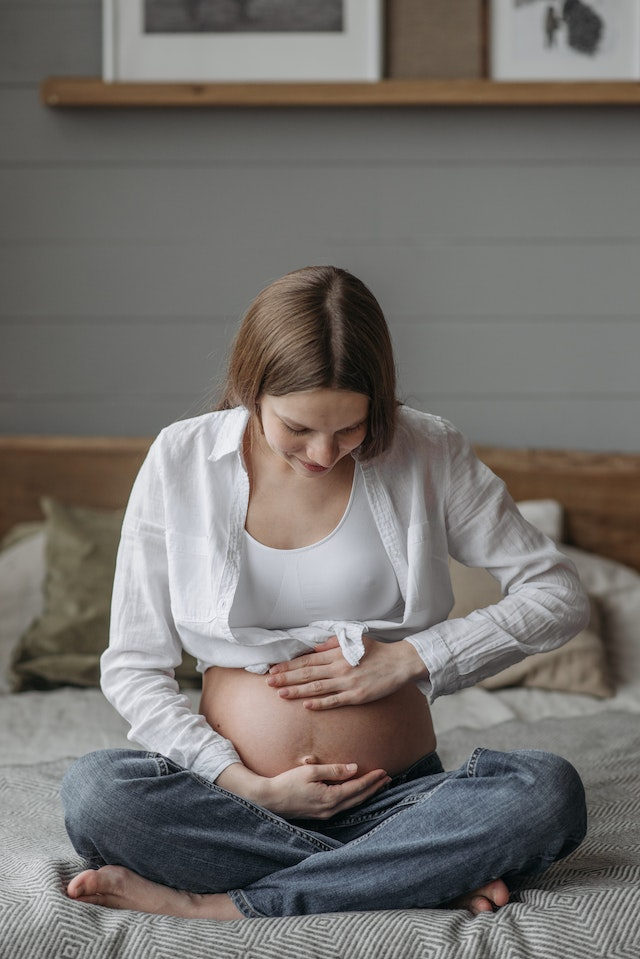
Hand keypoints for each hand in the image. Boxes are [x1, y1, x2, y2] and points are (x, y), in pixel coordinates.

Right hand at [262, 759, 391, 818]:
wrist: (269, 800)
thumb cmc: (287, 783)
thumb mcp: (310, 772)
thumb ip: (333, 770)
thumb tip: (354, 768)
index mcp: (330, 798)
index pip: (357, 788)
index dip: (371, 779)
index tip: (383, 771)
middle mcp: (330, 810)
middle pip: (358, 798)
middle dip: (374, 788)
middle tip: (388, 779)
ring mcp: (325, 814)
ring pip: (352, 804)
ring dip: (366, 794)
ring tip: (378, 785)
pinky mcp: (320, 814)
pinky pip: (343, 806)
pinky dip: (354, 798)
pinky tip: (357, 793)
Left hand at [265, 635, 422, 709]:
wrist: (400, 662)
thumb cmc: (376, 651)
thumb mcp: (353, 641)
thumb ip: (332, 644)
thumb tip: (313, 648)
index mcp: (337, 653)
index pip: (307, 660)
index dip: (288, 665)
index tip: (273, 668)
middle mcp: (339, 668)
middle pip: (307, 673)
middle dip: (286, 678)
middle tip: (268, 682)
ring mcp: (348, 683)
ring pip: (317, 688)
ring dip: (297, 691)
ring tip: (280, 693)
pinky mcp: (357, 696)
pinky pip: (335, 701)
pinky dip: (320, 703)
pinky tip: (306, 705)